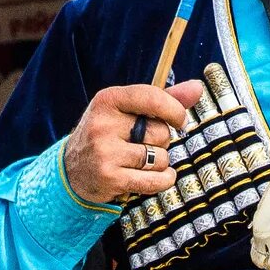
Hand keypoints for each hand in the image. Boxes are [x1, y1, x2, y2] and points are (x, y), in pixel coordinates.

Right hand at [61, 81, 201, 206]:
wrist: (72, 171)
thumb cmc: (108, 136)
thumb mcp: (127, 111)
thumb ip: (162, 99)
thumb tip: (196, 87)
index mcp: (108, 100)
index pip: (151, 98)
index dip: (174, 110)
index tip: (180, 120)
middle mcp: (103, 124)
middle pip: (161, 132)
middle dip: (162, 141)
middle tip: (143, 144)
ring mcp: (105, 153)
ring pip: (160, 158)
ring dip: (160, 163)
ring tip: (140, 162)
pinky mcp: (110, 178)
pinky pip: (155, 181)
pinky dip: (163, 180)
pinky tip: (156, 177)